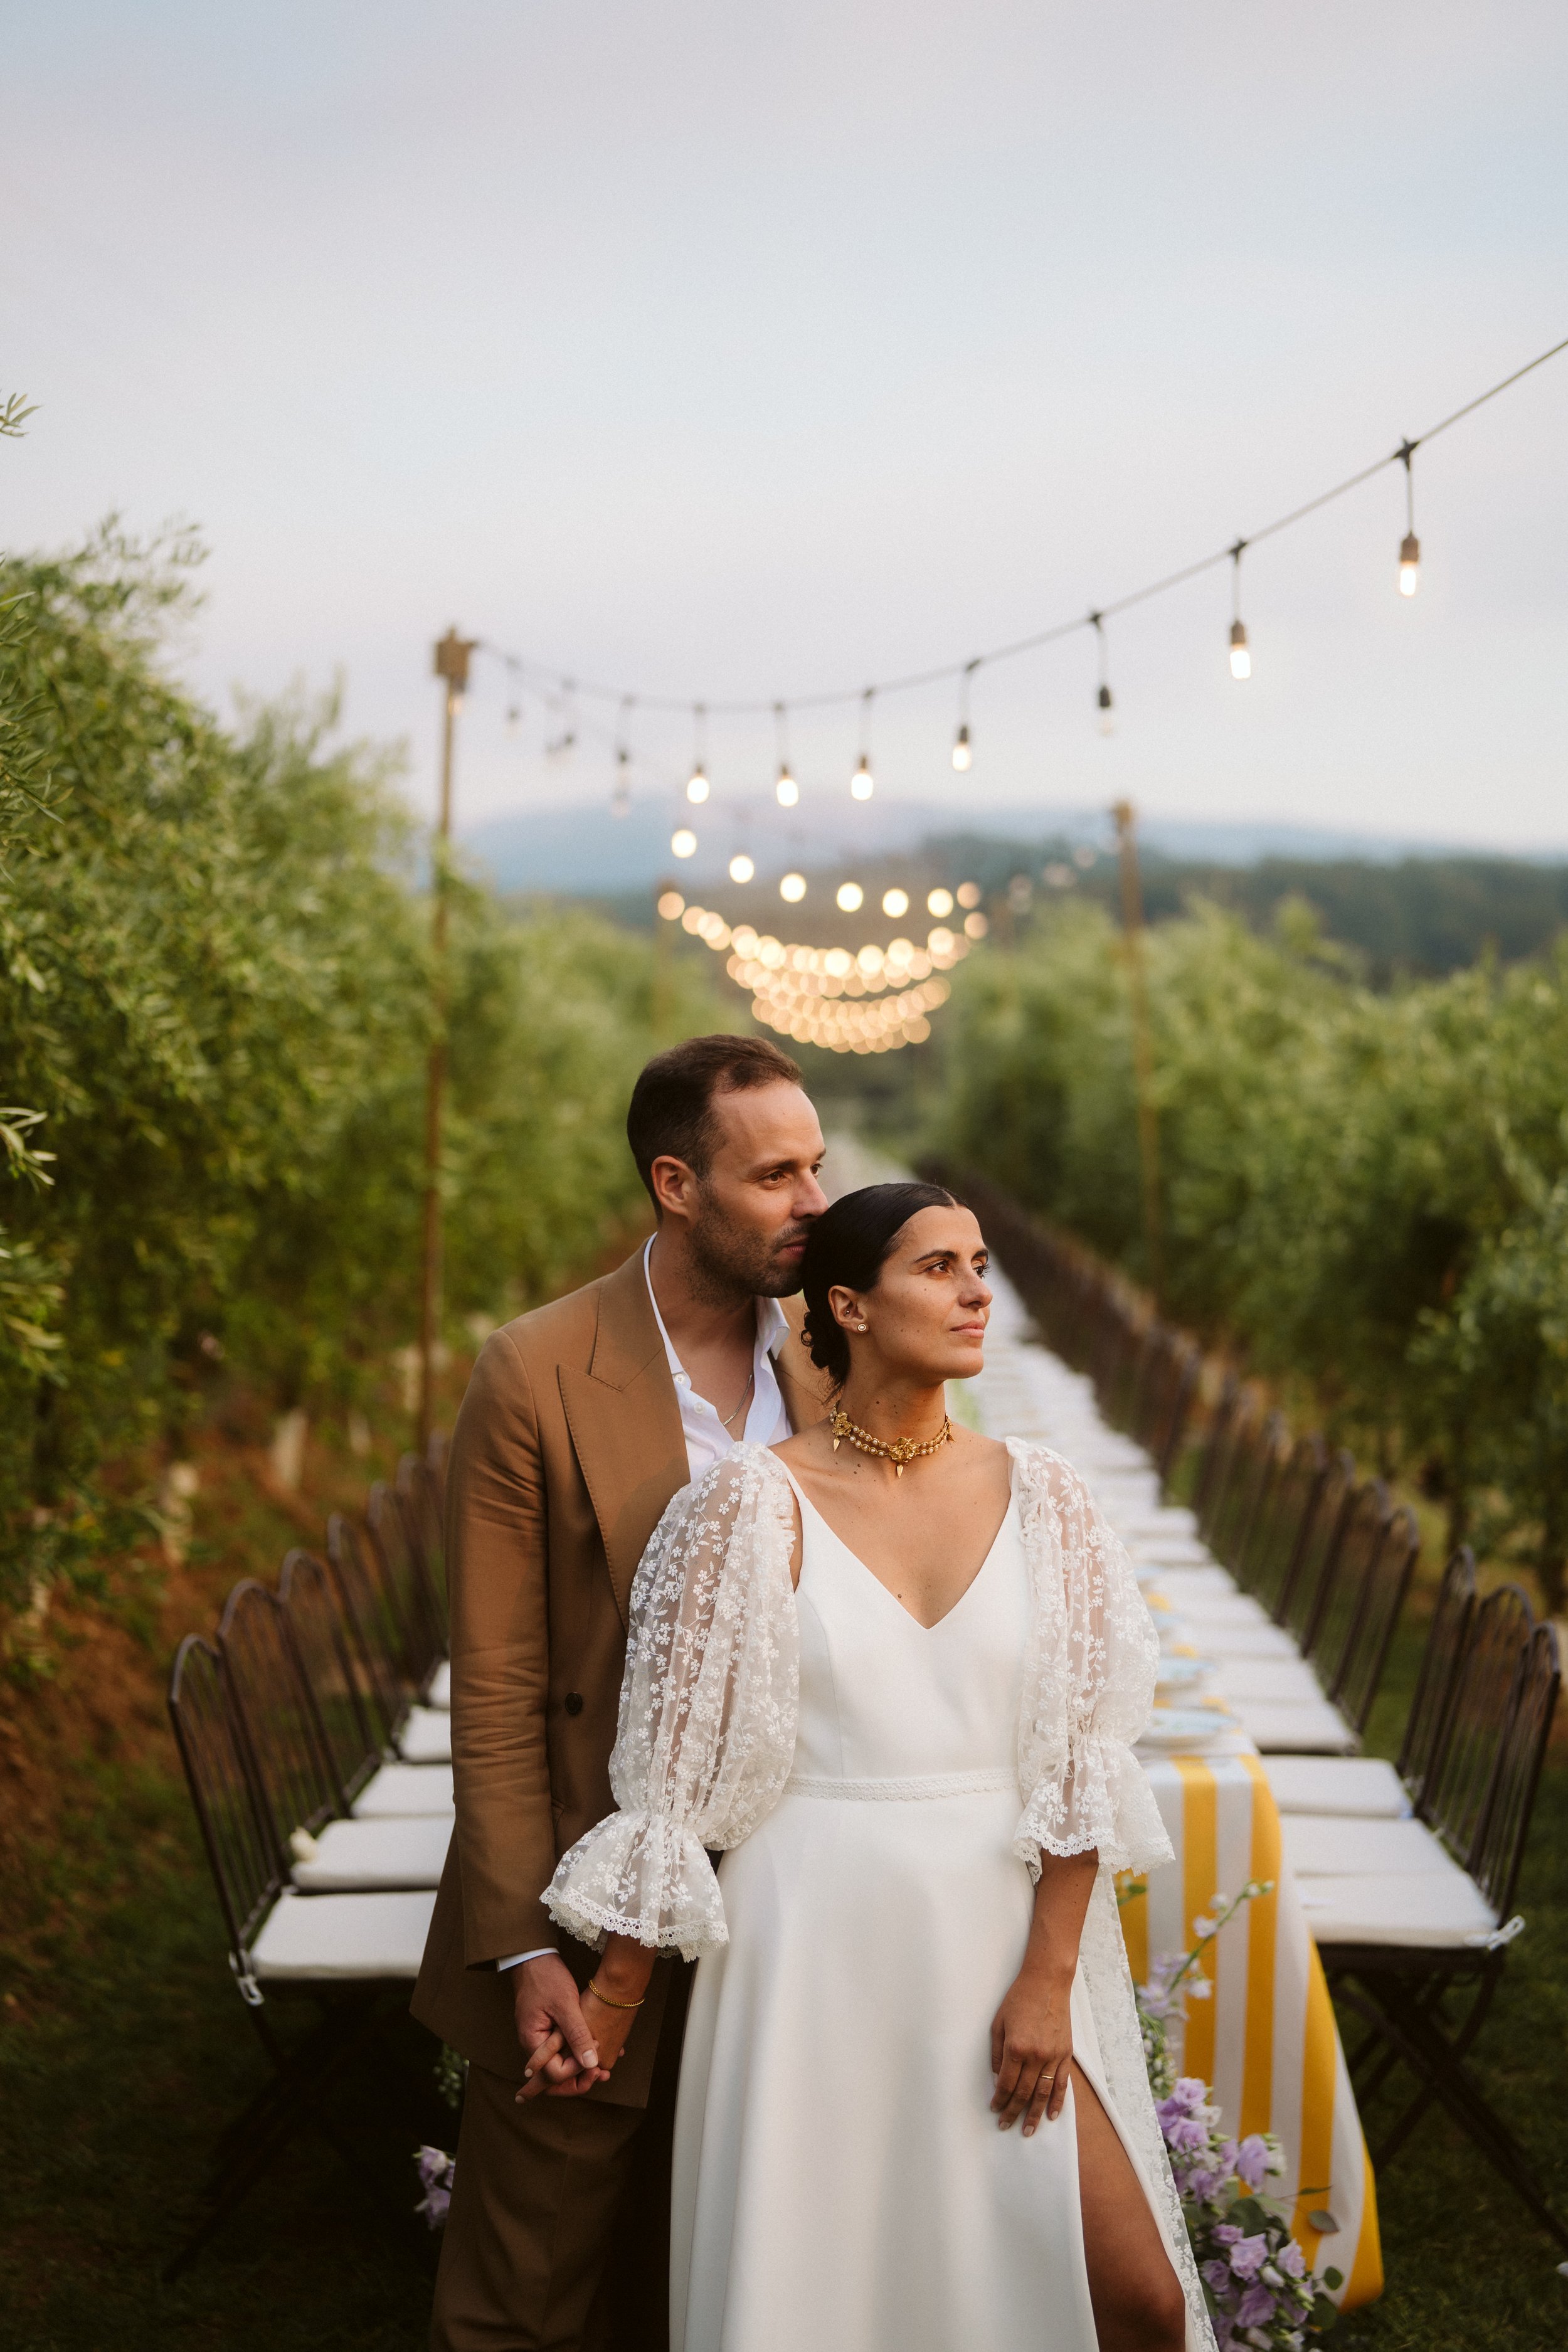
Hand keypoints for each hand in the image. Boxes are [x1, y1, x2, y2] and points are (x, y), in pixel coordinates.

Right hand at [512, 1954, 603, 2102]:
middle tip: (602, 2074)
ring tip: (604, 2067)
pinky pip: (562, 2050)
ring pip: (559, 2065)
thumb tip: (591, 2064)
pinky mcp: (548, 2030)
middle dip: (578, 2080)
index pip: (554, 2074)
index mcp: (533, 2041)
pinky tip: (597, 2048)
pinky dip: (578, 2052)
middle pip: (554, 2077)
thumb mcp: (565, 2004)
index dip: (576, 2070)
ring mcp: (540, 2038)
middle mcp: (534, 2045)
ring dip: (580, 2067)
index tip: (594, 2057)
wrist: (535, 1957)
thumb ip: (577, 2035)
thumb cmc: (547, 1978)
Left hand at [990, 1967, 1073, 2136]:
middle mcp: (1035, 2055)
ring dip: (1035, 2114)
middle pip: (1024, 2093)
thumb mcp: (999, 2023)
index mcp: (1016, 2048)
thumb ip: (997, 2054)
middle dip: (1014, 2112)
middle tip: (1006, 2126)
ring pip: (1043, 2093)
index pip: (1007, 2084)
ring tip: (1029, 2131)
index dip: (1000, 2100)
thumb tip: (998, 2080)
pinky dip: (1057, 2101)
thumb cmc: (1018, 1999)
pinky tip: (1052, 2115)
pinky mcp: (1066, 2054)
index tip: (995, 2109)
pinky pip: (1061, 2083)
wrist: (1046, 1982)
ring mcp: (1053, 2056)